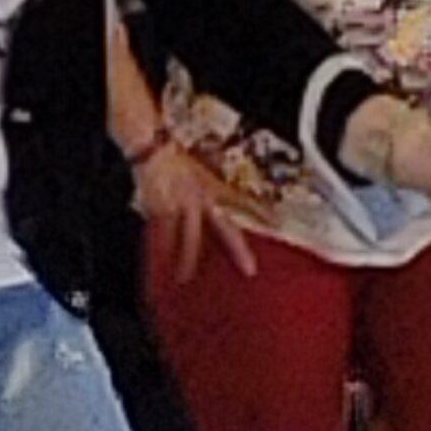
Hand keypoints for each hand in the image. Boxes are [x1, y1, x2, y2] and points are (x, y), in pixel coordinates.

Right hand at [133, 139, 260, 282]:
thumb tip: (218, 211)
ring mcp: (183, 205)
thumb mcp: (199, 173)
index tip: (277, 223)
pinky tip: (162, 264)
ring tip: (184, 279)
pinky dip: (163, 250)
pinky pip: (164, 235)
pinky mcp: (163, 210)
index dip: (260, 212)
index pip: (242, 201)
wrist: (153, 151)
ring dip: (187, 260)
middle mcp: (203, 198)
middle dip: (238, 250)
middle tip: (250, 270)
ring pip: (190, 239)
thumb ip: (209, 192)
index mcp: (213, 187)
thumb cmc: (175, 162)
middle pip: (225, 228)